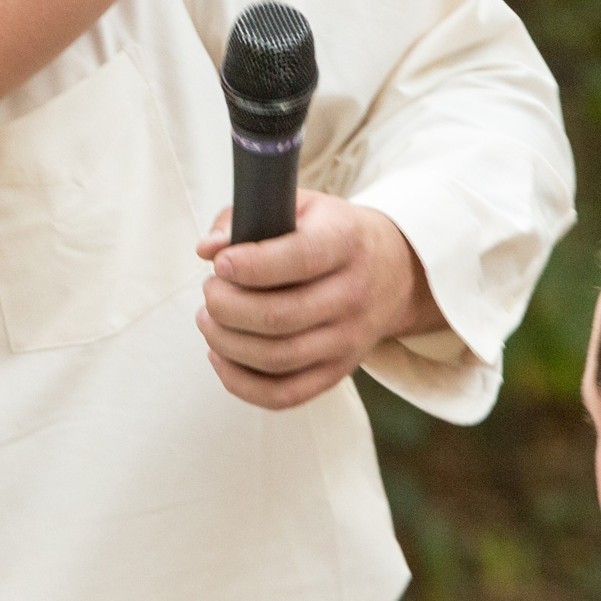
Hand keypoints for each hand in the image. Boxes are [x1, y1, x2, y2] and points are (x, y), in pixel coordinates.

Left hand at [194, 191, 443, 410]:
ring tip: (207, 318)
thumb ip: (248, 215)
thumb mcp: (300, 206)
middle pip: (278, 317)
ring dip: (225, 342)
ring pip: (276, 358)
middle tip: (209, 290)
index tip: (219, 264)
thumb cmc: (329, 233)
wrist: (393, 271)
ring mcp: (348, 340)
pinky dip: (240, 382)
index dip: (250, 265)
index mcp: (345, 243)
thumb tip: (208, 248)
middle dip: (225, 305)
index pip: (299, 259)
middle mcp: (352, 295)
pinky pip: (284, 394)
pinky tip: (219, 355)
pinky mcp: (336, 372)